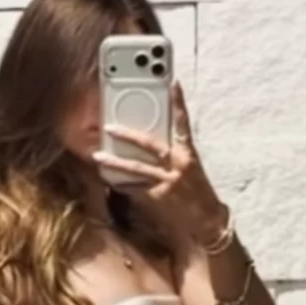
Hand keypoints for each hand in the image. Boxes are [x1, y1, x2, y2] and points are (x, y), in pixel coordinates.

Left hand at [93, 83, 225, 243]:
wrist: (207, 221)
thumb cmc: (197, 192)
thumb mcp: (191, 168)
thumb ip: (173, 154)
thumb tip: (150, 142)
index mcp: (188, 154)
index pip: (184, 123)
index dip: (179, 102)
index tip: (173, 83)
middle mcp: (178, 165)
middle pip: (150, 145)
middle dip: (128, 135)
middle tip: (108, 126)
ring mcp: (168, 181)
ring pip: (137, 168)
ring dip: (115, 162)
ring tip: (98, 156)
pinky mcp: (159, 198)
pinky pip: (135, 188)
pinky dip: (122, 184)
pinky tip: (108, 179)